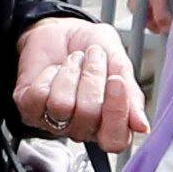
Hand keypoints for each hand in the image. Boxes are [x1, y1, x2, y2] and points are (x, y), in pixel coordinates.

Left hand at [13, 15, 146, 151]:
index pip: (114, 140)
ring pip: (62, 106)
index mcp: (108, 124)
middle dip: (92, 77)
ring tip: (74, 60)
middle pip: (88, 116)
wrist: (62, 31)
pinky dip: (48, 74)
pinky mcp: (30, 109)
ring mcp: (54, 122)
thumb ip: (132, 96)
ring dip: (70, 73)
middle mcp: (81, 128)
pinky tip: (54, 69)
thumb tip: (142, 126)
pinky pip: (39, 96)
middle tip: (94, 56)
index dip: (116, 112)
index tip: (117, 79)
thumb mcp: (120, 65)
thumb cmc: (93, 49)